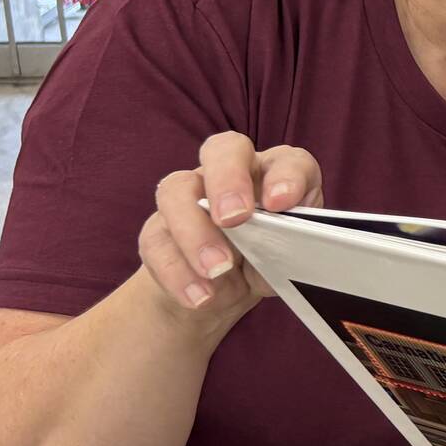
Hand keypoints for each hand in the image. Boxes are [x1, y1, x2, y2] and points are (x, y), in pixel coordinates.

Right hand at [140, 132, 323, 322]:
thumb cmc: (265, 264)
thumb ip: (286, 251)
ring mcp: (190, 194)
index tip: (281, 203)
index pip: (286, 161)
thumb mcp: (284, 262)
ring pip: (177, 190)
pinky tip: (197, 295)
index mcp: (276, 174)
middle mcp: (233, 173)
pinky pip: (157, 240)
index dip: (286, 176)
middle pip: (224, 150)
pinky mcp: (159, 227)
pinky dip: (177, 271)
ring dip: (195, 232)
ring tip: (216, 270)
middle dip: (228, 181)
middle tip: (234, 219)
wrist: (220, 292)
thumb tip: (288, 254)